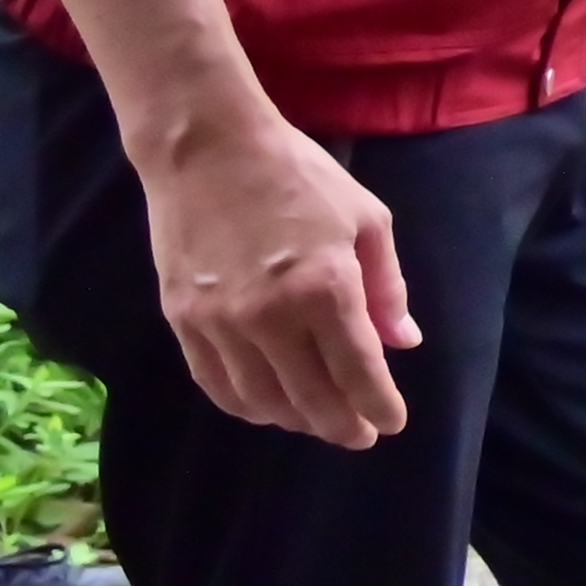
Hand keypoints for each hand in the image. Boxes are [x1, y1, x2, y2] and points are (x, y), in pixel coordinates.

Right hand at [142, 100, 417, 447]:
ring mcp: (219, 321)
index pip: (358, 370)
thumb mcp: (366, 220)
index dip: (379, 405)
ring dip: (294, 420)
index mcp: (325, 287)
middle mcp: (270, 315)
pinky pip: (214, 382)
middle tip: (361, 436)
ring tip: (318, 421)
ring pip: (260, 400)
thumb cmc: (299, 176)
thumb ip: (386, 288)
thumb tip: (404, 343)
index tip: (393, 423)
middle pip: (311, 397)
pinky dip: (244, 405)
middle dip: (341, 425)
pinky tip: (266, 407)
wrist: (207, 149)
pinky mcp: (181, 319)